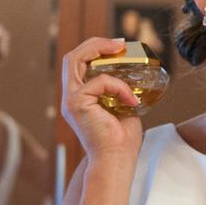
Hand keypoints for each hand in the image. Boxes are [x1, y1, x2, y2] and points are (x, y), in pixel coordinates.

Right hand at [60, 37, 143, 160]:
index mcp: (79, 100)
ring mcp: (71, 100)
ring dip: (98, 49)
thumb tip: (135, 79)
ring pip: (74, 60)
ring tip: (120, 49)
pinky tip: (132, 100)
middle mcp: (70, 98)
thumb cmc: (121, 142)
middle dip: (94, 44)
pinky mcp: (77, 103)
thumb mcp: (123, 109)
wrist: (116, 161)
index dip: (94, 50)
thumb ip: (121, 93)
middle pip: (71, 57)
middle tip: (118, 43)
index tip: (117, 47)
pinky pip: (100, 82)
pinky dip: (119, 87)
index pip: (77, 65)